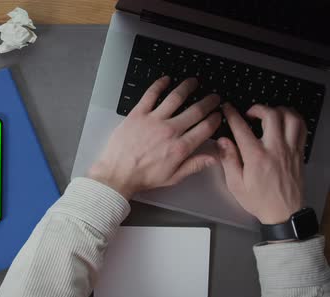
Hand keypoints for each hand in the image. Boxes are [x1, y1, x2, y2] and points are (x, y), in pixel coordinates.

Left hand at [88, 76, 221, 198]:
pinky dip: (159, 84)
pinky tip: (166, 79)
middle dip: (208, 102)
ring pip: (175, 98)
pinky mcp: (138, 114)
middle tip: (213, 97)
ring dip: (187, 87)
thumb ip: (194, 165)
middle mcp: (170, 131)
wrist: (118, 173)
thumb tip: (213, 158)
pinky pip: (150, 95)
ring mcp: (153, 120)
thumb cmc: (143, 177)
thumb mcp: (172, 177)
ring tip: (193, 82)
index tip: (218, 114)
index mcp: (180, 147)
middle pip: (195, 110)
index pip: (205, 128)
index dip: (215, 119)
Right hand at [217, 103, 305, 224]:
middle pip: (271, 115)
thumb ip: (228, 160)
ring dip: (278, 110)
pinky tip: (284, 121)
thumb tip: (222, 141)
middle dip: (258, 108)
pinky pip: (302, 128)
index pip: (242, 128)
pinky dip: (294, 119)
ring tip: (268, 114)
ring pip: (291, 118)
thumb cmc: (259, 200)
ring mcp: (290, 150)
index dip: (232, 114)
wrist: (284, 212)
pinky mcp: (299, 153)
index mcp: (256, 157)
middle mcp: (275, 149)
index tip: (227, 108)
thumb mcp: (235, 185)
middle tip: (249, 113)